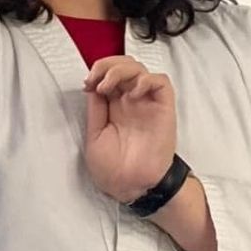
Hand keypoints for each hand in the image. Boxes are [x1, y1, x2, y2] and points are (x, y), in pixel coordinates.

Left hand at [83, 56, 175, 203]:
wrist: (130, 186)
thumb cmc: (112, 168)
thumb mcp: (94, 135)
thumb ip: (96, 110)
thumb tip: (91, 86)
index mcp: (113, 106)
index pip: (109, 74)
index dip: (97, 71)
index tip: (87, 82)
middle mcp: (130, 101)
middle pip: (124, 65)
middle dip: (107, 64)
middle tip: (95, 78)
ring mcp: (147, 103)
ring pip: (141, 68)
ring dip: (122, 70)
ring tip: (108, 86)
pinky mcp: (163, 108)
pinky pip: (161, 82)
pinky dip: (146, 80)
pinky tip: (132, 93)